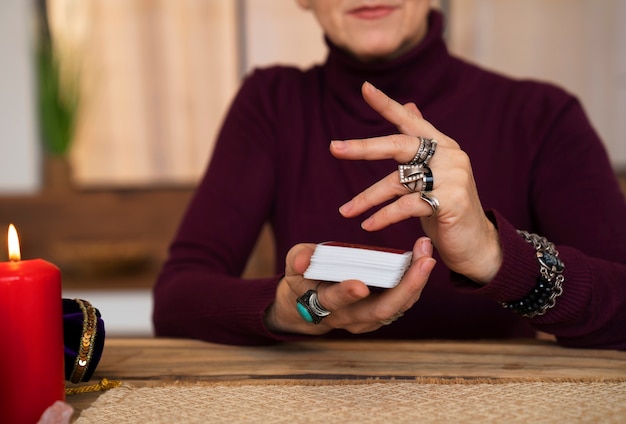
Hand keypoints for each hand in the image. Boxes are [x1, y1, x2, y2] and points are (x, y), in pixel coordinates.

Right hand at [264, 237, 435, 334]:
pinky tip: (423, 261)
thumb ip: (298, 259)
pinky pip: (401, 303)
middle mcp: (347, 318)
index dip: (345, 293)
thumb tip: (302, 260)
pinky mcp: (379, 316)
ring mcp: (366, 320)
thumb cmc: (302, 279)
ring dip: (416, 283)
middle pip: (379, 310)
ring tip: (427, 255)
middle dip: (405, 287)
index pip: (333, 301)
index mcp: (322, 304)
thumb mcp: (293, 266)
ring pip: (396, 308)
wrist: (307, 305)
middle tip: (424, 261)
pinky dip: (414, 284)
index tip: (360, 284)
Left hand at [330, 81, 501, 283]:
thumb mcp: (435, 172)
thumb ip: (421, 143)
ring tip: (346, 211)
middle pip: (400, 145)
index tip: (365, 88)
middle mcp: (449, 156)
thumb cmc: (449, 207)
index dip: (387, 105)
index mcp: (442, 146)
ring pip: (397, 181)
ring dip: (367, 198)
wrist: (477, 243)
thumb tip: (409, 106)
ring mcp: (452, 178)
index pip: (411, 121)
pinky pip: (406, 206)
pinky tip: (368, 224)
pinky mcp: (450, 202)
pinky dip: (383, 216)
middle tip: (334, 148)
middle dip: (364, 148)